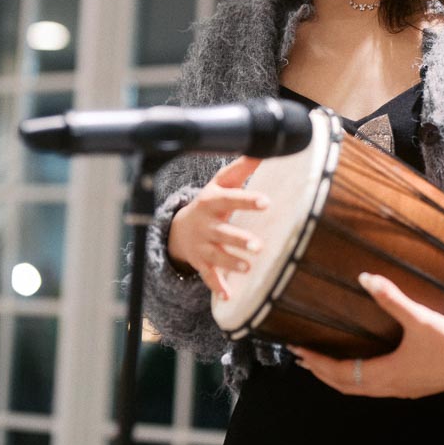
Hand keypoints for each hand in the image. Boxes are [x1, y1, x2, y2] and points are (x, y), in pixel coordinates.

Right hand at [167, 157, 266, 300]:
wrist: (178, 227)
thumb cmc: (209, 202)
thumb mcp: (221, 183)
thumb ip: (242, 168)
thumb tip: (263, 148)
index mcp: (212, 203)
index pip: (230, 200)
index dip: (247, 200)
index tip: (266, 202)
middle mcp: (207, 225)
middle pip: (223, 233)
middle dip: (239, 240)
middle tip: (257, 246)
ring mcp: (202, 246)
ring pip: (217, 256)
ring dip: (231, 263)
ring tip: (247, 268)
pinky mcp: (202, 262)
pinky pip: (208, 276)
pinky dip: (217, 287)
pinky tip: (228, 296)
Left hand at [289, 273, 443, 397]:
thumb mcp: (419, 318)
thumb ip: (392, 298)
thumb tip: (366, 277)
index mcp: (387, 375)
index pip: (341, 372)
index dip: (318, 362)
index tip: (297, 350)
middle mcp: (391, 387)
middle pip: (345, 385)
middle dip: (321, 371)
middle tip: (300, 357)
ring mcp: (403, 389)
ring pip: (360, 388)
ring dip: (337, 377)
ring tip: (321, 363)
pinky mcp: (413, 386)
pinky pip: (374, 387)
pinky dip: (356, 378)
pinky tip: (359, 364)